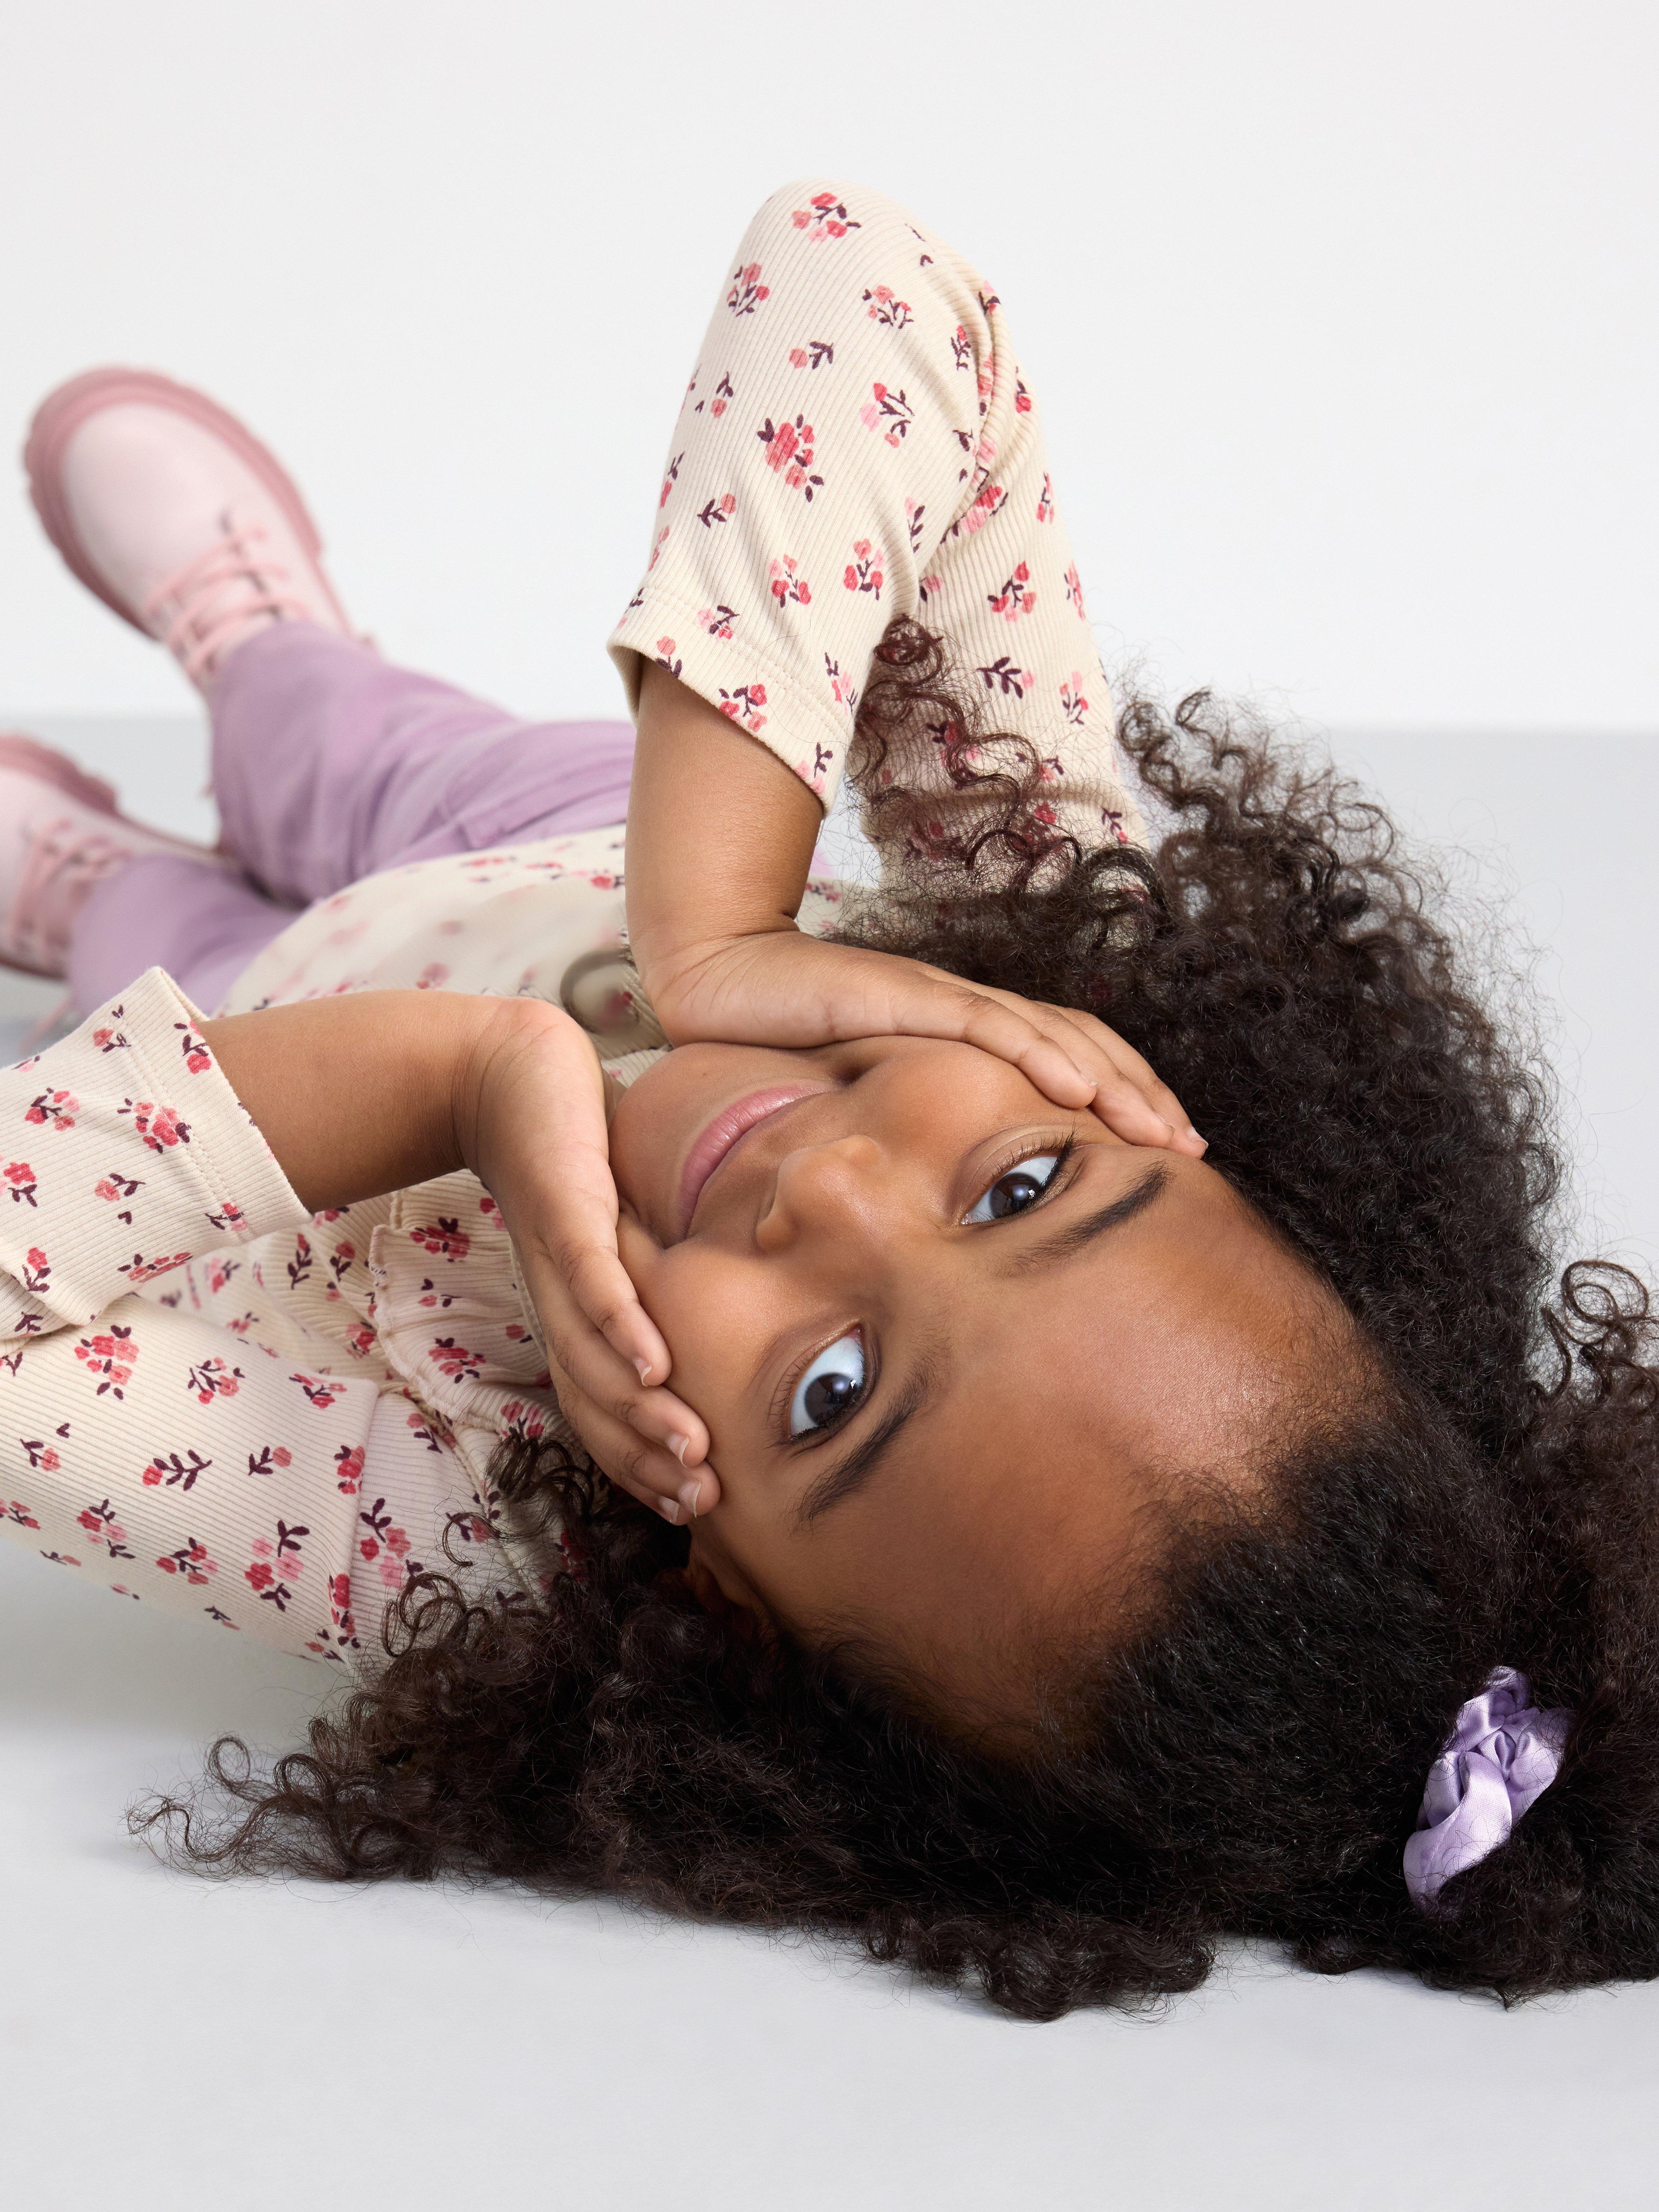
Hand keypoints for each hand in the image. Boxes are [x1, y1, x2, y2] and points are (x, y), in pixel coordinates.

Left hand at [453, 998, 714, 1522]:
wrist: (503, 1067)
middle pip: (599, 1400)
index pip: (605, 1403)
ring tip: (695, 1455)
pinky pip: (593, 1278)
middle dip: (649, 1459)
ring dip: (645, 1411)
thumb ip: (664, 1268)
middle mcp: (562, 1298)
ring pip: (596, 1354)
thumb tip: (726, 1310)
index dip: (642, 1460)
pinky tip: (658, 1362)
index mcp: (576, 1308)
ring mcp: (560, 1256)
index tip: (692, 1504)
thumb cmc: (573, 1144)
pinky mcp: (564, 1207)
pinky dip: (624, 1324)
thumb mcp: (627, 1221)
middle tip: (702, 1504)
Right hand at [644, 927, 1205, 1154]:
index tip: (1173, 1152)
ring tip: (1156, 1128)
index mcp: (968, 1034)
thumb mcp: (867, 1099)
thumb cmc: (787, 1042)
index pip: (1071, 1060)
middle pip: (1082, 1044)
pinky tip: (1075, 1086)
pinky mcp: (901, 994)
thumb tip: (958, 1200)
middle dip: (1143, 1094)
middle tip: (1190, 1149)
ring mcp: (939, 997)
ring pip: (1050, 1034)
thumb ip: (916, 1131)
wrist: (717, 977)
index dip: (1129, 1099)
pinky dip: (1036, 1051)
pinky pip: (981, 1023)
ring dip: (1111, 1081)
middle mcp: (968, 1010)